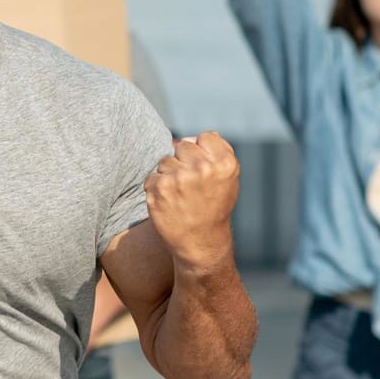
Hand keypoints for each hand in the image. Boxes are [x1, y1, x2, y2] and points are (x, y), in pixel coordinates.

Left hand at [144, 133, 239, 267]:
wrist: (200, 243)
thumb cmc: (214, 208)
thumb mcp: (227, 180)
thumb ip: (218, 153)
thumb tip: (196, 135)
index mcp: (224, 164)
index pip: (204, 137)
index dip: (201, 152)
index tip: (203, 169)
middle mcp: (202, 168)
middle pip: (182, 145)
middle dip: (183, 162)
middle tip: (190, 185)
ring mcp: (179, 178)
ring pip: (165, 161)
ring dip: (168, 175)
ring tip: (180, 195)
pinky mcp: (159, 188)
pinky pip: (152, 176)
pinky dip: (156, 188)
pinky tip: (169, 202)